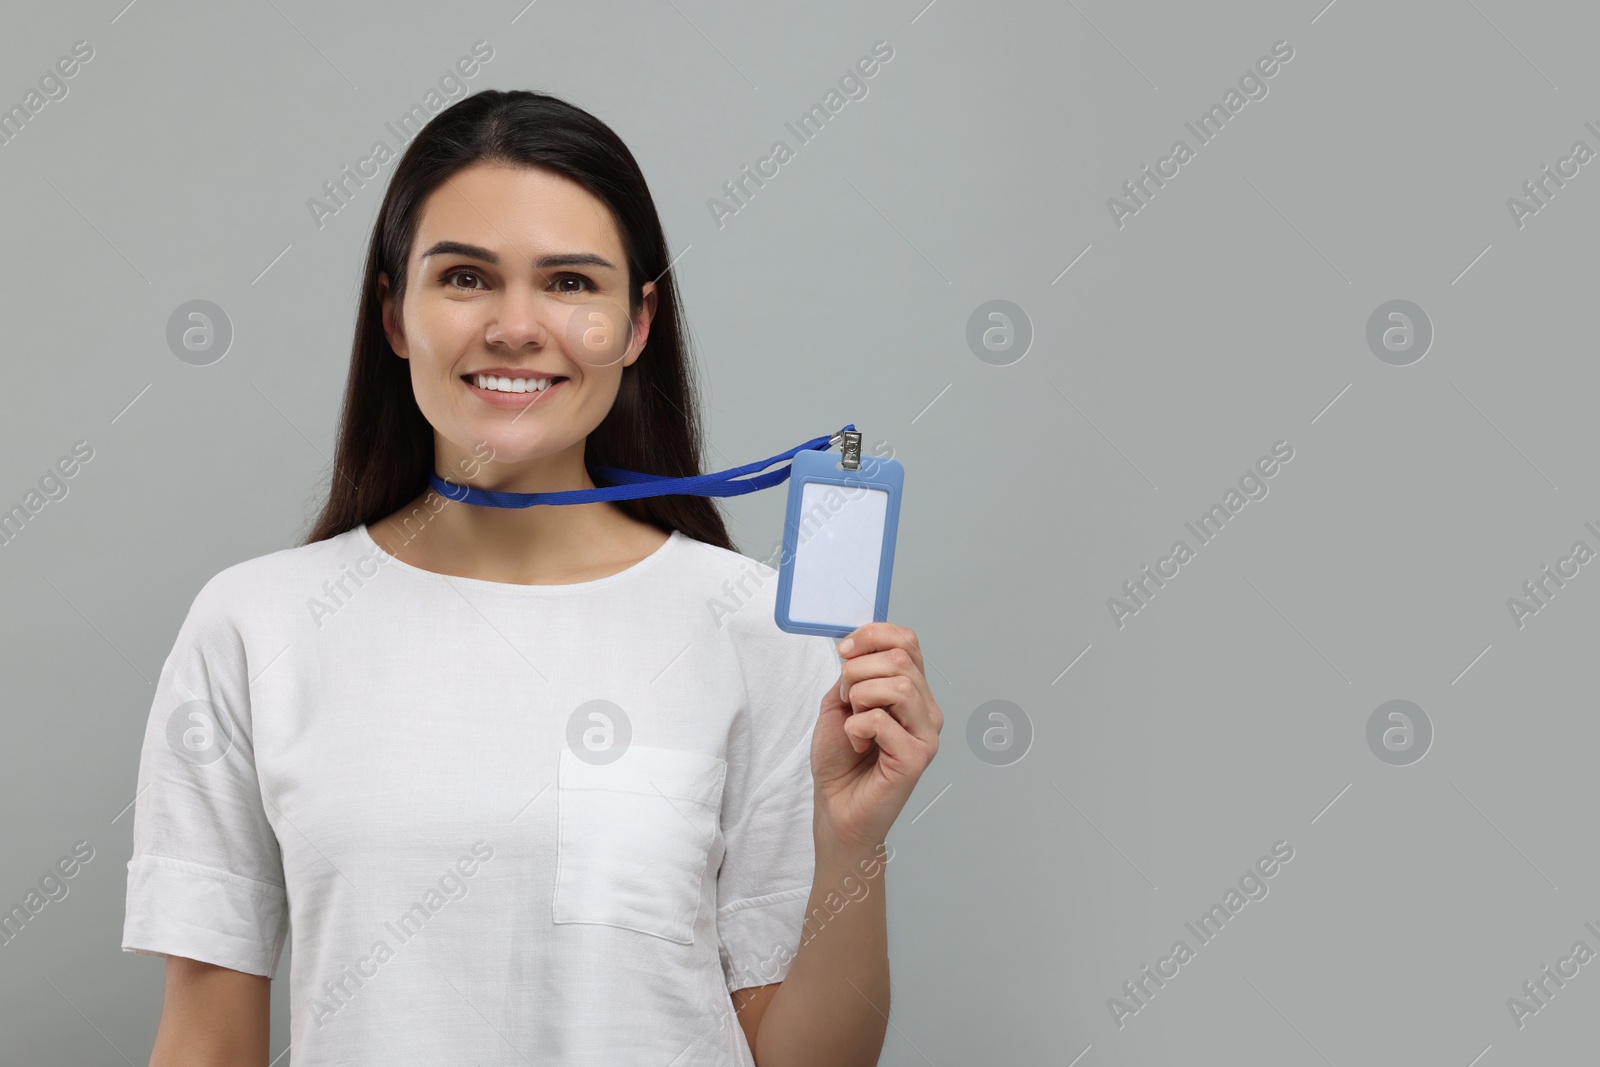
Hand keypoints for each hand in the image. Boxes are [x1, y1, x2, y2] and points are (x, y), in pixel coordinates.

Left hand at [811, 622, 941, 852]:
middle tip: (846, 699)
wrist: (836, 806)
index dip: (872, 636)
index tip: (844, 651)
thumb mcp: (841, 701)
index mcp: (913, 691)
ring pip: (898, 685)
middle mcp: (927, 710)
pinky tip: (857, 744)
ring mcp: (926, 734)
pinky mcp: (917, 757)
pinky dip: (857, 726)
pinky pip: (882, 720)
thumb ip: (854, 672)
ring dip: (860, 697)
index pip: (907, 641)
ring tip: (853, 722)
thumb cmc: (840, 759)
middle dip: (858, 671)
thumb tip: (857, 646)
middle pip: (901, 658)